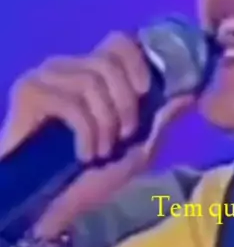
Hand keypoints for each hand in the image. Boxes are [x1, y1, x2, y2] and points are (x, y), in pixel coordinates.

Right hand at [0, 31, 193, 238]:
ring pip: (91, 81)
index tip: (146, 91)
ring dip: (106, 123)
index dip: (137, 61)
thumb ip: (162, 119)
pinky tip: (85, 154)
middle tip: (124, 136)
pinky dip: (86, 132)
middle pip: (108, 61)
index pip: (119, 41)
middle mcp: (69, 68)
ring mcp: (46, 78)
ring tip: (102, 151)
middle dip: (126, 103)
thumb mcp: (139, 150)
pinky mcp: (29, 93)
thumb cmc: (93, 178)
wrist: (51, 205)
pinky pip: (70, 102)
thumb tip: (190, 92)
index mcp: (95, 75)